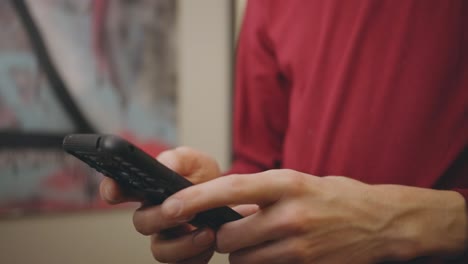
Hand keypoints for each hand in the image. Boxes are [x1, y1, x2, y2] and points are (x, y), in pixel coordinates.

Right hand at [100, 146, 220, 262]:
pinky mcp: (184, 254)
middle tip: (185, 211)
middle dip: (161, 217)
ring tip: (207, 232)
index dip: (112, 190)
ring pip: (160, 250)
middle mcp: (152, 215)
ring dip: (183, 244)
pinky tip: (212, 241)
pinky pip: (182, 263)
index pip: (120, 190)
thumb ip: (178, 159)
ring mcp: (167, 237)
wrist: (229, 197)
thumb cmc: (204, 177)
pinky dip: (198, 256)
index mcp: (148, 190)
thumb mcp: (194, 161)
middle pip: (142, 223)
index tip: (114, 189)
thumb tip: (166, 166)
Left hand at [159, 169, 467, 263]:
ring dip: (243, 254)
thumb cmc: (334, 197)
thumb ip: (261, 195)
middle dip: (224, 237)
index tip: (168, 206)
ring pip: (242, 260)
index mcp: (287, 183)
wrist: (380, 222)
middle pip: (229, 236)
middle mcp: (290, 214)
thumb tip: (223, 208)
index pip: (230, 188)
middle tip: (237, 231)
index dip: (194, 198)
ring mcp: (299, 245)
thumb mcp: (298, 183)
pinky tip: (276, 254)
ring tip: (263, 242)